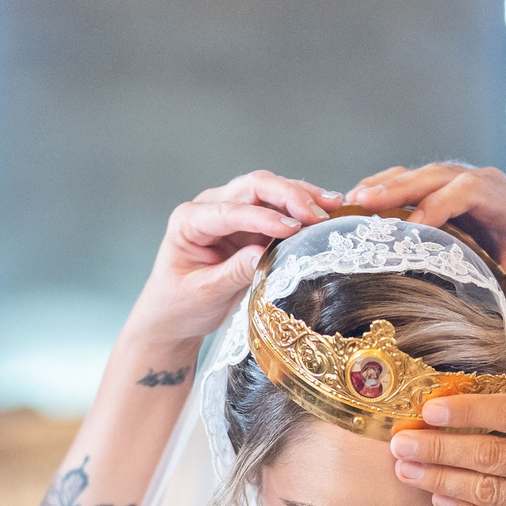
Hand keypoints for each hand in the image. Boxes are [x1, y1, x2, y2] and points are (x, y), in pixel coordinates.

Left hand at [124, 171, 338, 351]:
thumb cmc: (180, 306)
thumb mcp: (204, 294)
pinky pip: (278, 209)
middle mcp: (209, 207)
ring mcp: (231, 212)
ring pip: (269, 191)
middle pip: (253, 187)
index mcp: (189, 221)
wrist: (173, 317)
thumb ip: (233, 272)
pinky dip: (301, 209)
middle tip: (318, 214)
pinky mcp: (249, 224)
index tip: (293, 228)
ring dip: (301, 196)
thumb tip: (263, 255)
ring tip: (332, 206)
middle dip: (288, 196)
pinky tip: (325, 211)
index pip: (231, 211)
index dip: (263, 217)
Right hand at [345, 163, 505, 400]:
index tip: (411, 228)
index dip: (440, 204)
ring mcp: (468, 187)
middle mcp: (491, 187)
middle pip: (442, 175)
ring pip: (424, 176)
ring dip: (387, 187)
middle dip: (402, 189)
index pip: (473, 190)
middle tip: (364, 203)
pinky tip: (359, 204)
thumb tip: (471, 299)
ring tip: (353, 202)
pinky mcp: (448, 196)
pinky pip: (416, 186)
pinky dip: (387, 192)